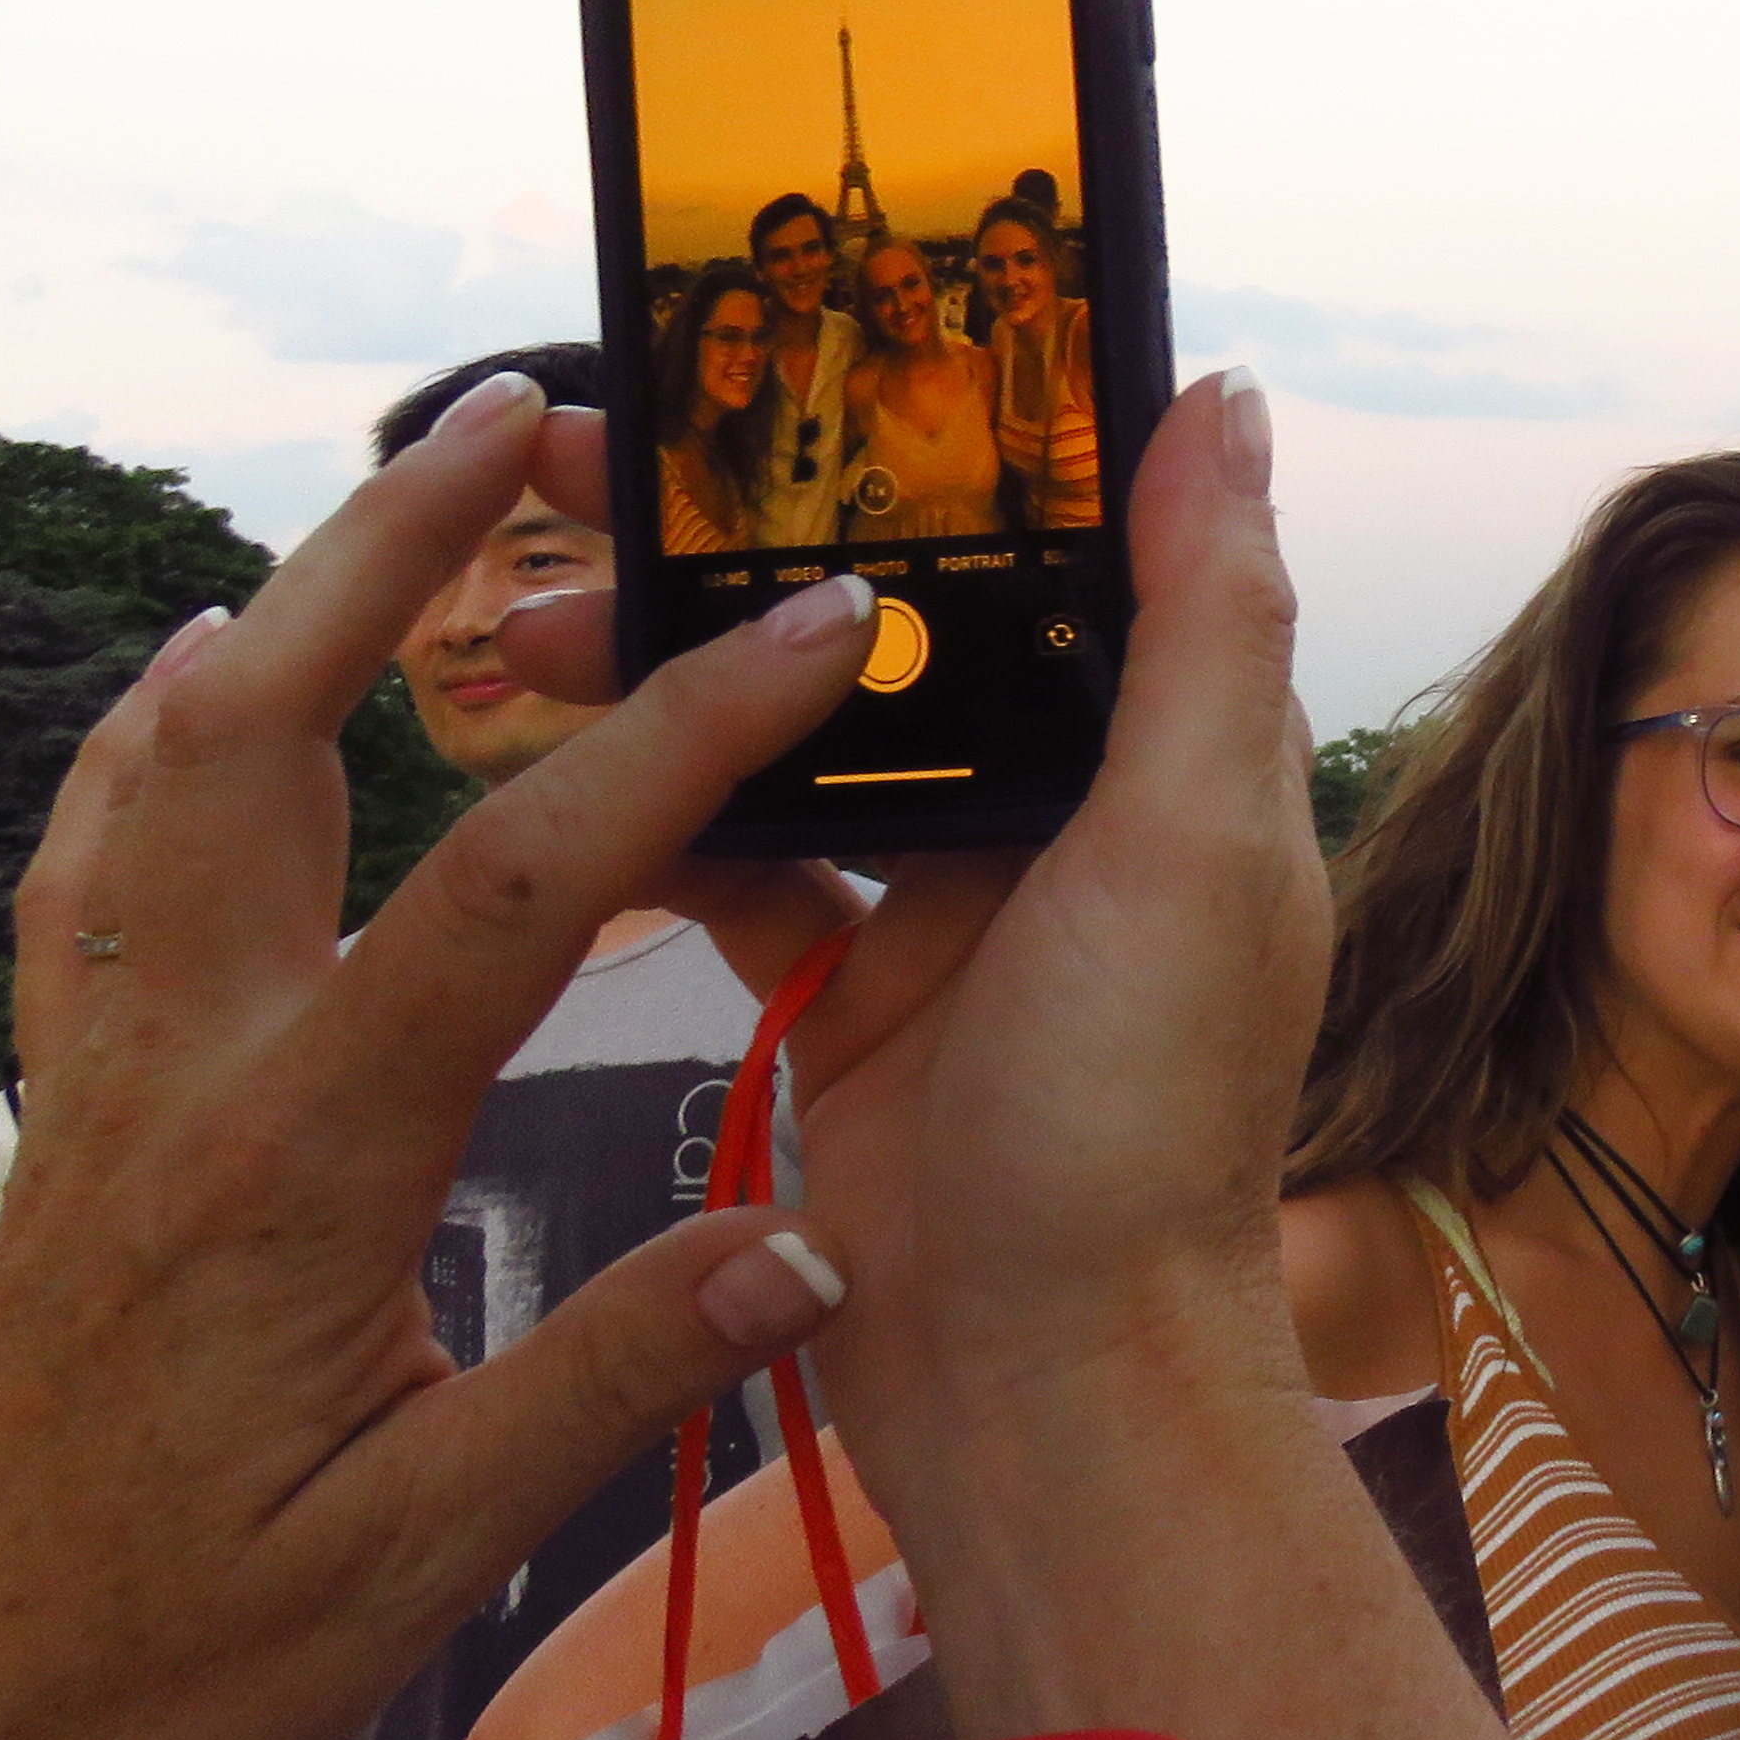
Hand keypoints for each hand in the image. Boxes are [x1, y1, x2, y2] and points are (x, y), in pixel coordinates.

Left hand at [0, 375, 875, 1739]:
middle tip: (526, 416)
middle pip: (274, 735)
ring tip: (402, 488)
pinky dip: (163, 733)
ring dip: (286, 599)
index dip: (684, 739)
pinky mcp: (66, 1111)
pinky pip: (97, 862)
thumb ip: (603, 1388)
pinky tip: (202, 685)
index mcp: (299, 1171)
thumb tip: (813, 1244)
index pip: (522, 892)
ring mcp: (102, 1078)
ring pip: (168, 767)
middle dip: (402, 547)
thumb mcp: (400, 1569)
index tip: (812, 628)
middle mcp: (184, 1077)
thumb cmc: (137, 1668)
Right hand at [653, 371, 1332, 1541]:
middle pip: (899, 622)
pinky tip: (544, 754)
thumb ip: (1206, 618)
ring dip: (665, 665)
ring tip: (521, 613)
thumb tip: (1218, 395)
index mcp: (1170, 750)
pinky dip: (645, 809)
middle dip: (746, 540)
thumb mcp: (1197, 839)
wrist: (1045, 1387)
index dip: (925, 440)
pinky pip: (730, 862)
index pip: (1049, 540)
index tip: (777, 351)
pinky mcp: (845, 994)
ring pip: (791, 733)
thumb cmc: (1144, 1124)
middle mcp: (1069, 811)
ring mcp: (950, 907)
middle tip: (573, 461)